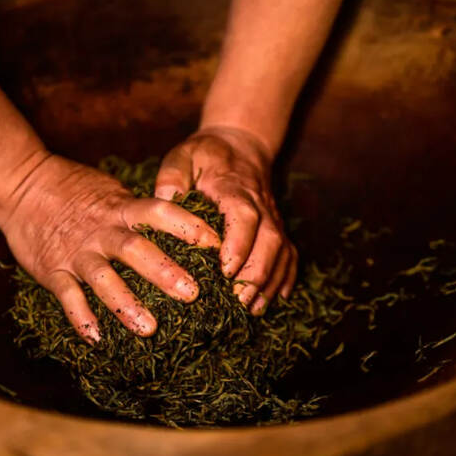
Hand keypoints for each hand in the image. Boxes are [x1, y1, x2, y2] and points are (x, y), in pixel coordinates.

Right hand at [2, 154, 219, 341]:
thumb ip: (143, 213)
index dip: (188, 226)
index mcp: (122, 209)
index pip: (160, 213)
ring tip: (150, 329)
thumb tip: (188, 227)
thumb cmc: (76, 189)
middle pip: (136, 250)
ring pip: (104, 279)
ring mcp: (77, 252)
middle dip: (165, 272)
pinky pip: (68, 296)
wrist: (22, 185)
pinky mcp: (53, 270)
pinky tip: (97, 339)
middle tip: (194, 294)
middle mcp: (102, 231)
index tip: (215, 244)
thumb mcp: (114, 192)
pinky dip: (81, 317)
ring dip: (126, 304)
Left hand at [155, 126, 297, 314]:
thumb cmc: (206, 155)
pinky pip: (289, 255)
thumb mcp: (183, 155)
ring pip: (282, 251)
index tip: (226, 270)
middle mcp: (261, 205)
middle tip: (239, 300)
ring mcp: (273, 218)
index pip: (244, 216)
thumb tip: (165, 200)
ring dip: (270, 281)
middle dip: (256, 273)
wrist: (241, 146)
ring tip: (253, 310)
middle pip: (270, 240)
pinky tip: (274, 301)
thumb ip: (172, 176)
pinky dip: (285, 279)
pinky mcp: (277, 229)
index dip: (239, 244)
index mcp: (235, 188)